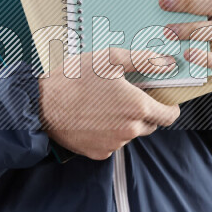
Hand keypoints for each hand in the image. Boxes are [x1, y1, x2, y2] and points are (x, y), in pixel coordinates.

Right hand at [38, 48, 180, 160]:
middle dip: (144, 111)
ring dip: (124, 121)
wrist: (41, 105)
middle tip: (125, 95)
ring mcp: (114, 144)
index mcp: (137, 107)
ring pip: (130, 133)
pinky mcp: (99, 152)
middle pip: (150, 124)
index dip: (169, 106)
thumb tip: (167, 63)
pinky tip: (93, 116)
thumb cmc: (74, 79)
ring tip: (103, 103)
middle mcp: (130, 129)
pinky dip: (108, 131)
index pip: (169, 116)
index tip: (163, 99)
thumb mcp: (109, 59)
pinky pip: (112, 142)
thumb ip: (143, 60)